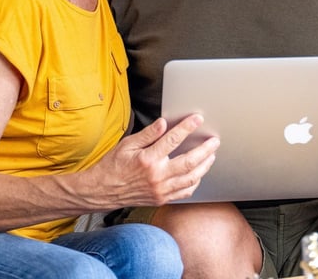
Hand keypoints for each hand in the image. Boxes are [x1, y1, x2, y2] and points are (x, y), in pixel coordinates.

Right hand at [83, 114, 218, 206]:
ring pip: (191, 178)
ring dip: (205, 166)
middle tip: (214, 141)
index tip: (197, 119)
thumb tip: (163, 123)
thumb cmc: (113, 165)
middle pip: (189, 161)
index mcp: (148, 159)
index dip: (187, 127)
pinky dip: (195, 182)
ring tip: (211, 155)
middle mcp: (157, 176)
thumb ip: (148, 134)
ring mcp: (161, 190)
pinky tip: (199, 173)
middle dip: (205, 150)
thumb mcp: (127, 144)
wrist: (103, 191)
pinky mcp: (161, 199)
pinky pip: (185, 192)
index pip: (173, 140)